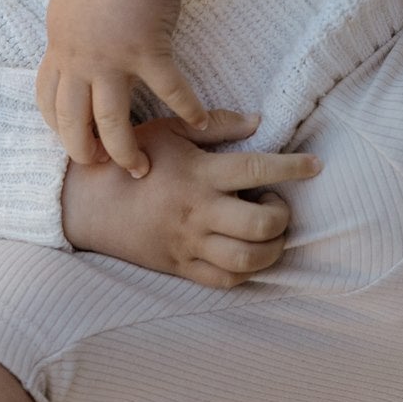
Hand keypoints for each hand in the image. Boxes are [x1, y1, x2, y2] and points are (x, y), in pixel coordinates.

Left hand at [38, 0, 207, 176]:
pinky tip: (198, 123)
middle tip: (103, 166)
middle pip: (72, 122)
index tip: (72, 140)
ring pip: (111, 123)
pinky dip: (186, 109)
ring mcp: (112, 58)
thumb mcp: (69, 2)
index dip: (57, 126)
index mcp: (60, 46)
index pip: (47, 99)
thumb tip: (74, 47)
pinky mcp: (147, 50)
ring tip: (141, 168)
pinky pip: (169, 91)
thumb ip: (70, 32)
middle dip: (85, 152)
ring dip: (126, 152)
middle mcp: (80, 59)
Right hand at [59, 111, 321, 287]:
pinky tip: (248, 253)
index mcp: (198, 173)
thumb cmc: (133, 160)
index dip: (292, 168)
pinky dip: (247, 272)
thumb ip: (217, 126)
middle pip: (260, 225)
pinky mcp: (180, 268)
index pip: (257, 169)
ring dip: (271, 248)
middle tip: (278, 202)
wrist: (87, 203)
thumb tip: (259, 120)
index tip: (315, 165)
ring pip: (247, 260)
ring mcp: (190, 244)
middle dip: (282, 215)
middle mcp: (198, 212)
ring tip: (269, 231)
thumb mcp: (170, 130)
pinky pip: (225, 281)